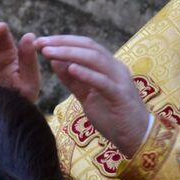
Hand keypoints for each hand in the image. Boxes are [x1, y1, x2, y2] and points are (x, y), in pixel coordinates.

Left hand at [37, 35, 150, 156]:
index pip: (85, 45)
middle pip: (89, 46)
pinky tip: (71, 69)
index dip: (62, 41)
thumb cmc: (114, 118)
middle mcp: (116, 68)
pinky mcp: (120, 96)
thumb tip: (55, 62)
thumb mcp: (88, 96)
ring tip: (49, 52)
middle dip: (63, 43)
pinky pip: (103, 82)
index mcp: (109, 67)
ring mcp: (120, 81)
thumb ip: (73, 80)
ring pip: (95, 59)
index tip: (41, 41)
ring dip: (70, 54)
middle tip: (41, 42)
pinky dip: (87, 74)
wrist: (138, 138)